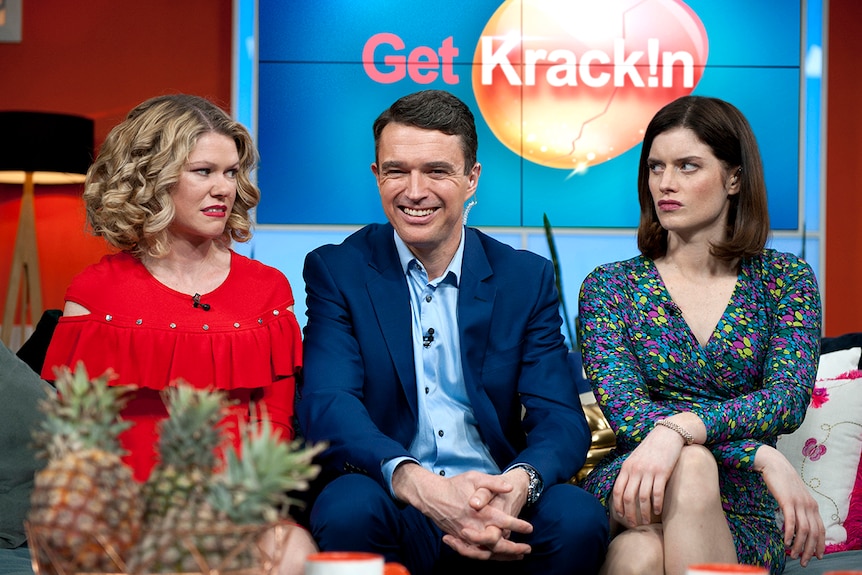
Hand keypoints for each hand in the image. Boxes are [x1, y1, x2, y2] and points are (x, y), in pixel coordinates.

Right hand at [445, 467, 531, 560]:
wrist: (432, 496)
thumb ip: (493, 483)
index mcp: (480, 511)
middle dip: (514, 549)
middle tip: (528, 549)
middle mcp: (473, 526)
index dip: (518, 526)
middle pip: (497, 543)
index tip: (529, 528)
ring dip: (503, 556)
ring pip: (487, 552)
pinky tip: (498, 556)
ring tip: (518, 556)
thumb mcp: (475, 477)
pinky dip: (488, 557)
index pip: (504, 521)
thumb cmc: (455, 485)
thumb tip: (509, 487)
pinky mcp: (459, 539)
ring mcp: (465, 535)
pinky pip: (475, 554)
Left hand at [612, 424, 684, 526]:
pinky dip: (657, 504)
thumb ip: (630, 472)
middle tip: (634, 524)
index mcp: (626, 467)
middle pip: (629, 497)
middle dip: (630, 513)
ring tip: (646, 522)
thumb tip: (625, 490)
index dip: (618, 506)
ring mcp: (648, 471)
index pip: (617, 490)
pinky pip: (657, 493)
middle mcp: (635, 470)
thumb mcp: (635, 458)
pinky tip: (658, 511)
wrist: (667, 434)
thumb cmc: (651, 448)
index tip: (620, 517)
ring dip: (644, 513)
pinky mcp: (662, 472)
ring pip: (643, 498)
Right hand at [754, 445, 824, 566]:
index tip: (817, 556)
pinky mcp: (787, 501)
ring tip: (793, 555)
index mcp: (812, 505)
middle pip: (814, 533)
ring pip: (804, 530)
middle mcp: (809, 505)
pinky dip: (790, 534)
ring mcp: (799, 503)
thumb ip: (799, 509)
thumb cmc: (782, 481)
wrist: (774, 464)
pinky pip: (791, 521)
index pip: (821, 530)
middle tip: (804, 561)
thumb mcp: (795, 496)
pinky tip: (786, 542)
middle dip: (810, 550)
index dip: (820, 545)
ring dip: (800, 545)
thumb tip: (797, 524)